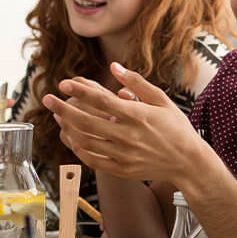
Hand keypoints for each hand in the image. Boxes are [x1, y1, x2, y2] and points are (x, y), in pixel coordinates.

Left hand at [41, 62, 197, 181]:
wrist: (188, 162)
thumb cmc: (176, 127)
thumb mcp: (161, 100)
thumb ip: (136, 82)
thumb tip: (113, 67)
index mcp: (137, 115)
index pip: (101, 100)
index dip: (79, 91)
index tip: (63, 84)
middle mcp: (128, 135)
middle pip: (86, 121)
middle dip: (62, 109)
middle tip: (47, 99)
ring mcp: (123, 155)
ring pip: (85, 141)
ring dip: (67, 128)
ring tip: (57, 117)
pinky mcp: (121, 170)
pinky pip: (92, 160)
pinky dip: (78, 149)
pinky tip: (71, 138)